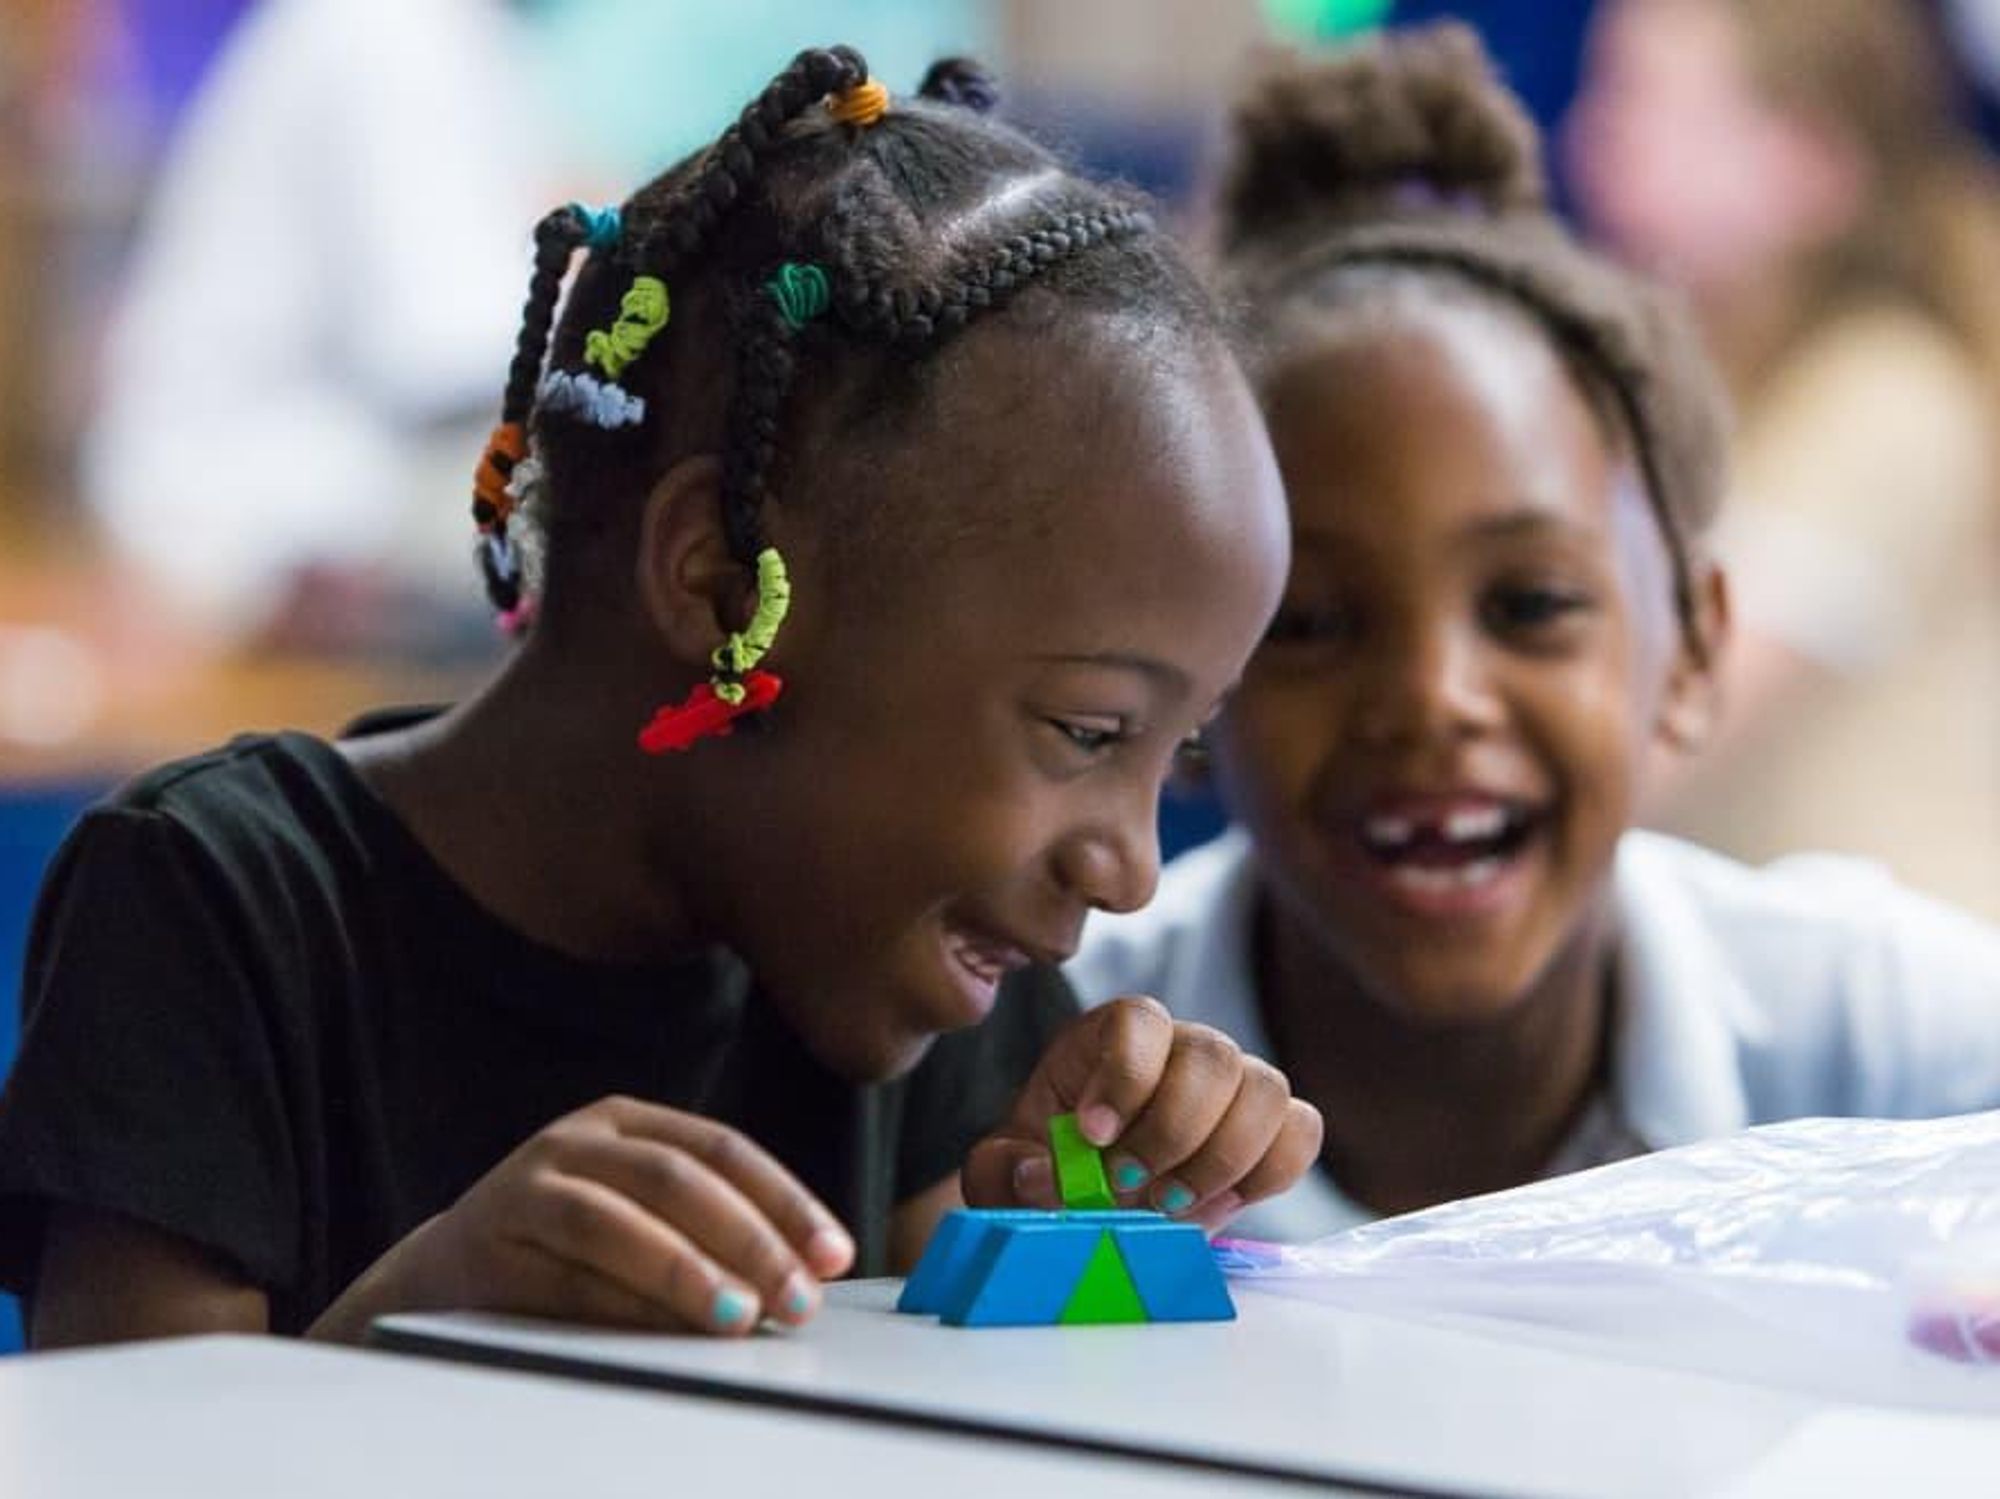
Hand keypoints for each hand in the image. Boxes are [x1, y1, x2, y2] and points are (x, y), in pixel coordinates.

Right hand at [349, 1096, 853, 1337]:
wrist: (441, 1273)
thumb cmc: (565, 1246)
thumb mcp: (637, 1212)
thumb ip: (708, 1228)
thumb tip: (807, 1276)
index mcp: (627, 1121)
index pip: (722, 1148)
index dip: (784, 1200)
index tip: (833, 1254)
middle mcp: (576, 1141)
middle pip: (676, 1179)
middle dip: (748, 1240)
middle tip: (798, 1297)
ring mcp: (526, 1187)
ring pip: (615, 1222)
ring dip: (686, 1272)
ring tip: (740, 1314)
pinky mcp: (487, 1245)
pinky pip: (564, 1277)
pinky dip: (623, 1307)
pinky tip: (668, 1333)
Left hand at [961, 997, 1322, 1231]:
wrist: (1089, 1198)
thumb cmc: (1046, 1167)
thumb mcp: (1002, 1169)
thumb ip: (1004, 1170)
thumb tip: (1041, 1176)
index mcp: (1110, 1037)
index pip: (1138, 1019)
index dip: (1125, 1074)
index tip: (1092, 1135)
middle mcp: (1180, 1048)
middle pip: (1212, 1054)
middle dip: (1176, 1131)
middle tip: (1133, 1186)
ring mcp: (1233, 1084)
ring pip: (1266, 1088)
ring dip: (1223, 1157)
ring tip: (1172, 1205)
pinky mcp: (1270, 1127)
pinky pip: (1301, 1130)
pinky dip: (1269, 1172)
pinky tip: (1217, 1204)